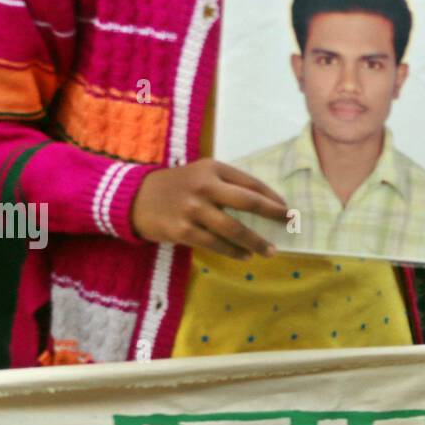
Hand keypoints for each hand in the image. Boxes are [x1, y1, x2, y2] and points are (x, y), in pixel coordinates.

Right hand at [130, 159, 289, 258]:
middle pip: (247, 202)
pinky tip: (244, 256)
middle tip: (290, 223)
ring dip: (255, 241)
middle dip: (273, 214)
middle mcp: (205, 186)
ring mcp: (193, 209)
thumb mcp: (201, 174)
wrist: (135, 198)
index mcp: (213, 169)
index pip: (251, 183)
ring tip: (270, 250)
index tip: (287, 208)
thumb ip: (227, 184)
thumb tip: (263, 204)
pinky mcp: (182, 230)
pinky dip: (233, 252)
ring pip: (233, 229)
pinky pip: (214, 244)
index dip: (272, 197)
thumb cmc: (178, 186)